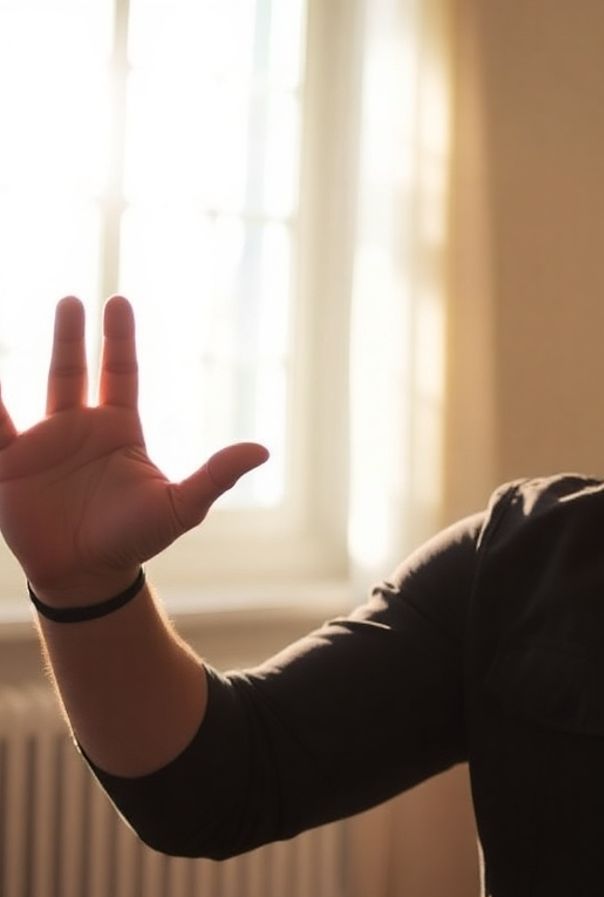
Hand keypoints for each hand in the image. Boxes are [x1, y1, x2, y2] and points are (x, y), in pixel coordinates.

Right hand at [0, 296, 268, 605]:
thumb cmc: (136, 539)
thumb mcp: (181, 506)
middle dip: (73, 335)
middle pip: (75, 371)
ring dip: (31, 360)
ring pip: (34, 389)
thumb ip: (216, 475)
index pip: (120, 372)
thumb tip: (263, 450)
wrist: (88, 575)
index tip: (118, 302)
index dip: (119, 339)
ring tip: (23, 320)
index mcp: (119, 430)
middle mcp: (81, 428)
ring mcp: (44, 445)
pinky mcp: (10, 466)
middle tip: (74, 299)